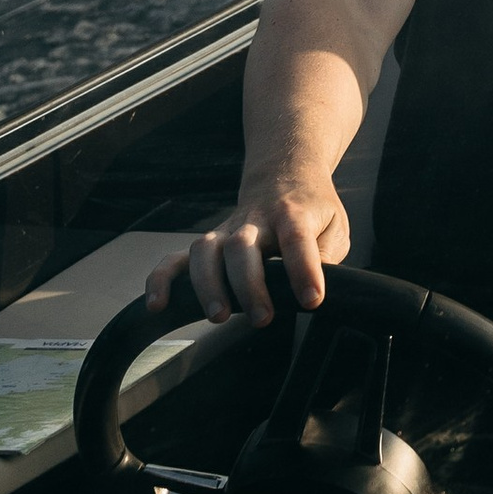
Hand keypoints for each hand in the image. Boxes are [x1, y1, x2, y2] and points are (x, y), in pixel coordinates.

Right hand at [154, 175, 349, 324]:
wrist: (285, 175)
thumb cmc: (312, 209)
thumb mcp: (334, 226)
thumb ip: (326, 255)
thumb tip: (312, 287)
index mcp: (293, 213)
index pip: (297, 238)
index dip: (304, 269)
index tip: (312, 299)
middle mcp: (255, 220)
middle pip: (242, 246)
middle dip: (249, 285)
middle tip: (262, 318)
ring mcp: (226, 231)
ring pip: (206, 249)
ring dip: (207, 284)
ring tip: (218, 316)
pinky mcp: (208, 244)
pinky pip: (175, 258)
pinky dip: (161, 280)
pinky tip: (157, 305)